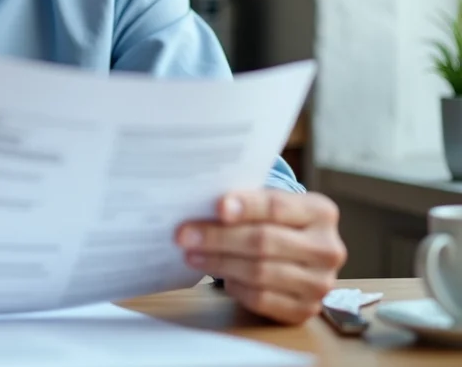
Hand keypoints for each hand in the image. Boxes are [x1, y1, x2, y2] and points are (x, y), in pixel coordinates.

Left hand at [175, 190, 346, 324]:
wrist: (299, 256)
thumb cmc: (275, 223)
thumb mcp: (270, 204)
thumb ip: (246, 202)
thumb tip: (205, 206)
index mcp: (321, 212)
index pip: (277, 206)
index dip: (245, 207)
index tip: (216, 208)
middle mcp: (328, 248)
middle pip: (264, 241)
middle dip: (218, 238)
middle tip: (184, 235)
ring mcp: (319, 283)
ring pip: (259, 271)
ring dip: (219, 262)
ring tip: (191, 255)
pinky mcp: (305, 309)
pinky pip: (261, 299)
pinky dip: (236, 287)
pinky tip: (220, 276)